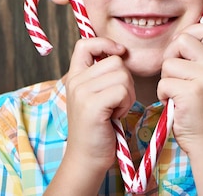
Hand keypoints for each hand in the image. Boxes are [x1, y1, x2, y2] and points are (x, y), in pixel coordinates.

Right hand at [63, 38, 134, 173]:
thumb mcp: (95, 96)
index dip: (105, 43)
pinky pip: (122, 90)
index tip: (119, 52)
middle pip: (115, 61)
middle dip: (126, 81)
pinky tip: (116, 116)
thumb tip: (121, 53)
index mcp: (74, 76)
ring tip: (116, 109)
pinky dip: (126, 103)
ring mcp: (81, 92)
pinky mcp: (91, 105)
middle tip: (117, 101)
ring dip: (127, 94)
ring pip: (122, 75)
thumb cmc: (98, 128)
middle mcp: (75, 81)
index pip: (85, 43)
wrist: (86, 159)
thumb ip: (102, 76)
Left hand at [157, 22, 202, 155]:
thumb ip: (198, 58)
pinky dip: (163, 95)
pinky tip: (176, 105)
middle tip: (177, 77)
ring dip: (166, 80)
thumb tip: (179, 38)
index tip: (184, 54)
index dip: (189, 34)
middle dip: (171, 56)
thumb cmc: (201, 110)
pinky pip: (163, 82)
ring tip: (178, 95)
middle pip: (182, 39)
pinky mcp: (192, 92)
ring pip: (168, 63)